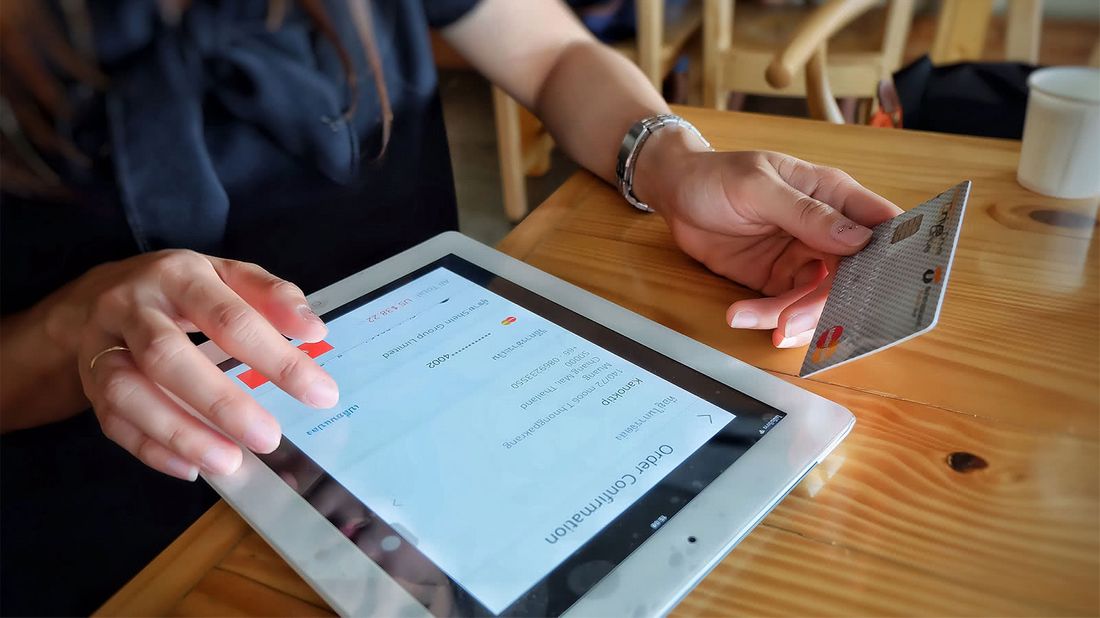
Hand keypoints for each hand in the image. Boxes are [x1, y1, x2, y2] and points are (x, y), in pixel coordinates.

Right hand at [41, 250, 338, 479]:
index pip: (230, 318)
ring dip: (180, 432)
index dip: (276, 358)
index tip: (319, 393)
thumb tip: (313, 329)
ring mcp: (102, 346)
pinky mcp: (89, 383)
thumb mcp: (228, 276)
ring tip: (229, 462)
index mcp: (179, 275)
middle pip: (168, 356)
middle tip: (268, 437)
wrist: (99, 295)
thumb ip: (273, 297)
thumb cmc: (182, 291)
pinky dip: (151, 449)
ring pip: (129, 392)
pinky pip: (112, 421)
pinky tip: (191, 468)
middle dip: (220, 402)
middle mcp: (133, 308)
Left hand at [636, 131, 902, 347]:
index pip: (881, 226)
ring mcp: (802, 258)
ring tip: (764, 323)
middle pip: (852, 276)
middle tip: (795, 321)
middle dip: (829, 304)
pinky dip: (768, 318)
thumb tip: (857, 239)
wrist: (676, 193)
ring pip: (818, 300)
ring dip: (794, 317)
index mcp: (833, 195)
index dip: (895, 257)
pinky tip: (741, 315)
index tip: (894, 290)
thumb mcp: (758, 187)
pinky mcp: (777, 280)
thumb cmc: (718, 175)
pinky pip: (785, 307)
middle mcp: (825, 230)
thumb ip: (805, 213)